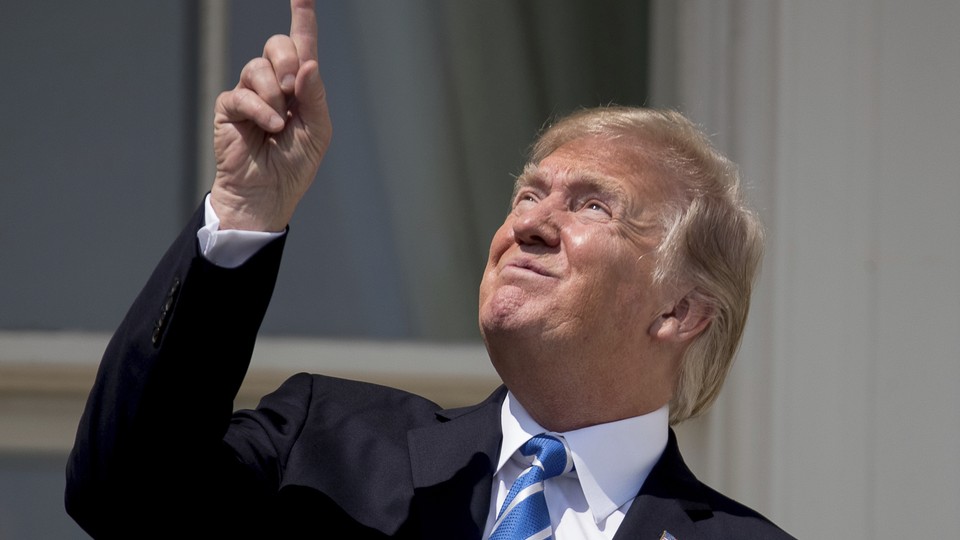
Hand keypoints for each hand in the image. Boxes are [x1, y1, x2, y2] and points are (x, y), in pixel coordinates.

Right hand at [210, 0, 331, 230]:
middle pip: (277, 45)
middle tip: (291, 89)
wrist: (268, 196)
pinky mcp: (230, 108)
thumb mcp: (317, 131)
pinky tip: (270, 128)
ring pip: (258, 68)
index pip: (302, 43)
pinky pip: (243, 94)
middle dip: (286, 61)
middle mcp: (274, 85)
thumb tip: (306, 63)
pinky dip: (261, 111)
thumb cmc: (294, 166)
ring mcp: (250, 94)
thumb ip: (314, 96)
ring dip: (274, 96)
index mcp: (300, 87)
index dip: (303, 15)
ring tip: (279, 125)